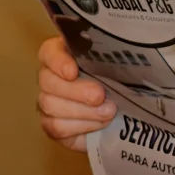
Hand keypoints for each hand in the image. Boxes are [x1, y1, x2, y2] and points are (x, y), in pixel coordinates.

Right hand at [37, 37, 115, 151]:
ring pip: (51, 106)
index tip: (73, 72)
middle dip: (76, 90)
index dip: (58, 61)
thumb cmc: (121, 78)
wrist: (126, 111)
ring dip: (82, 111)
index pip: (49, 52)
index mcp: (64, 54)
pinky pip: (57, 128)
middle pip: (48, 81)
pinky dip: (81, 126)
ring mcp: (48, 102)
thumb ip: (113, 53)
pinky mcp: (53, 126)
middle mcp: (50, 77)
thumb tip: (121, 47)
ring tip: (108, 111)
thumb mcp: (119, 62)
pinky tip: (101, 123)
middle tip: (100, 96)